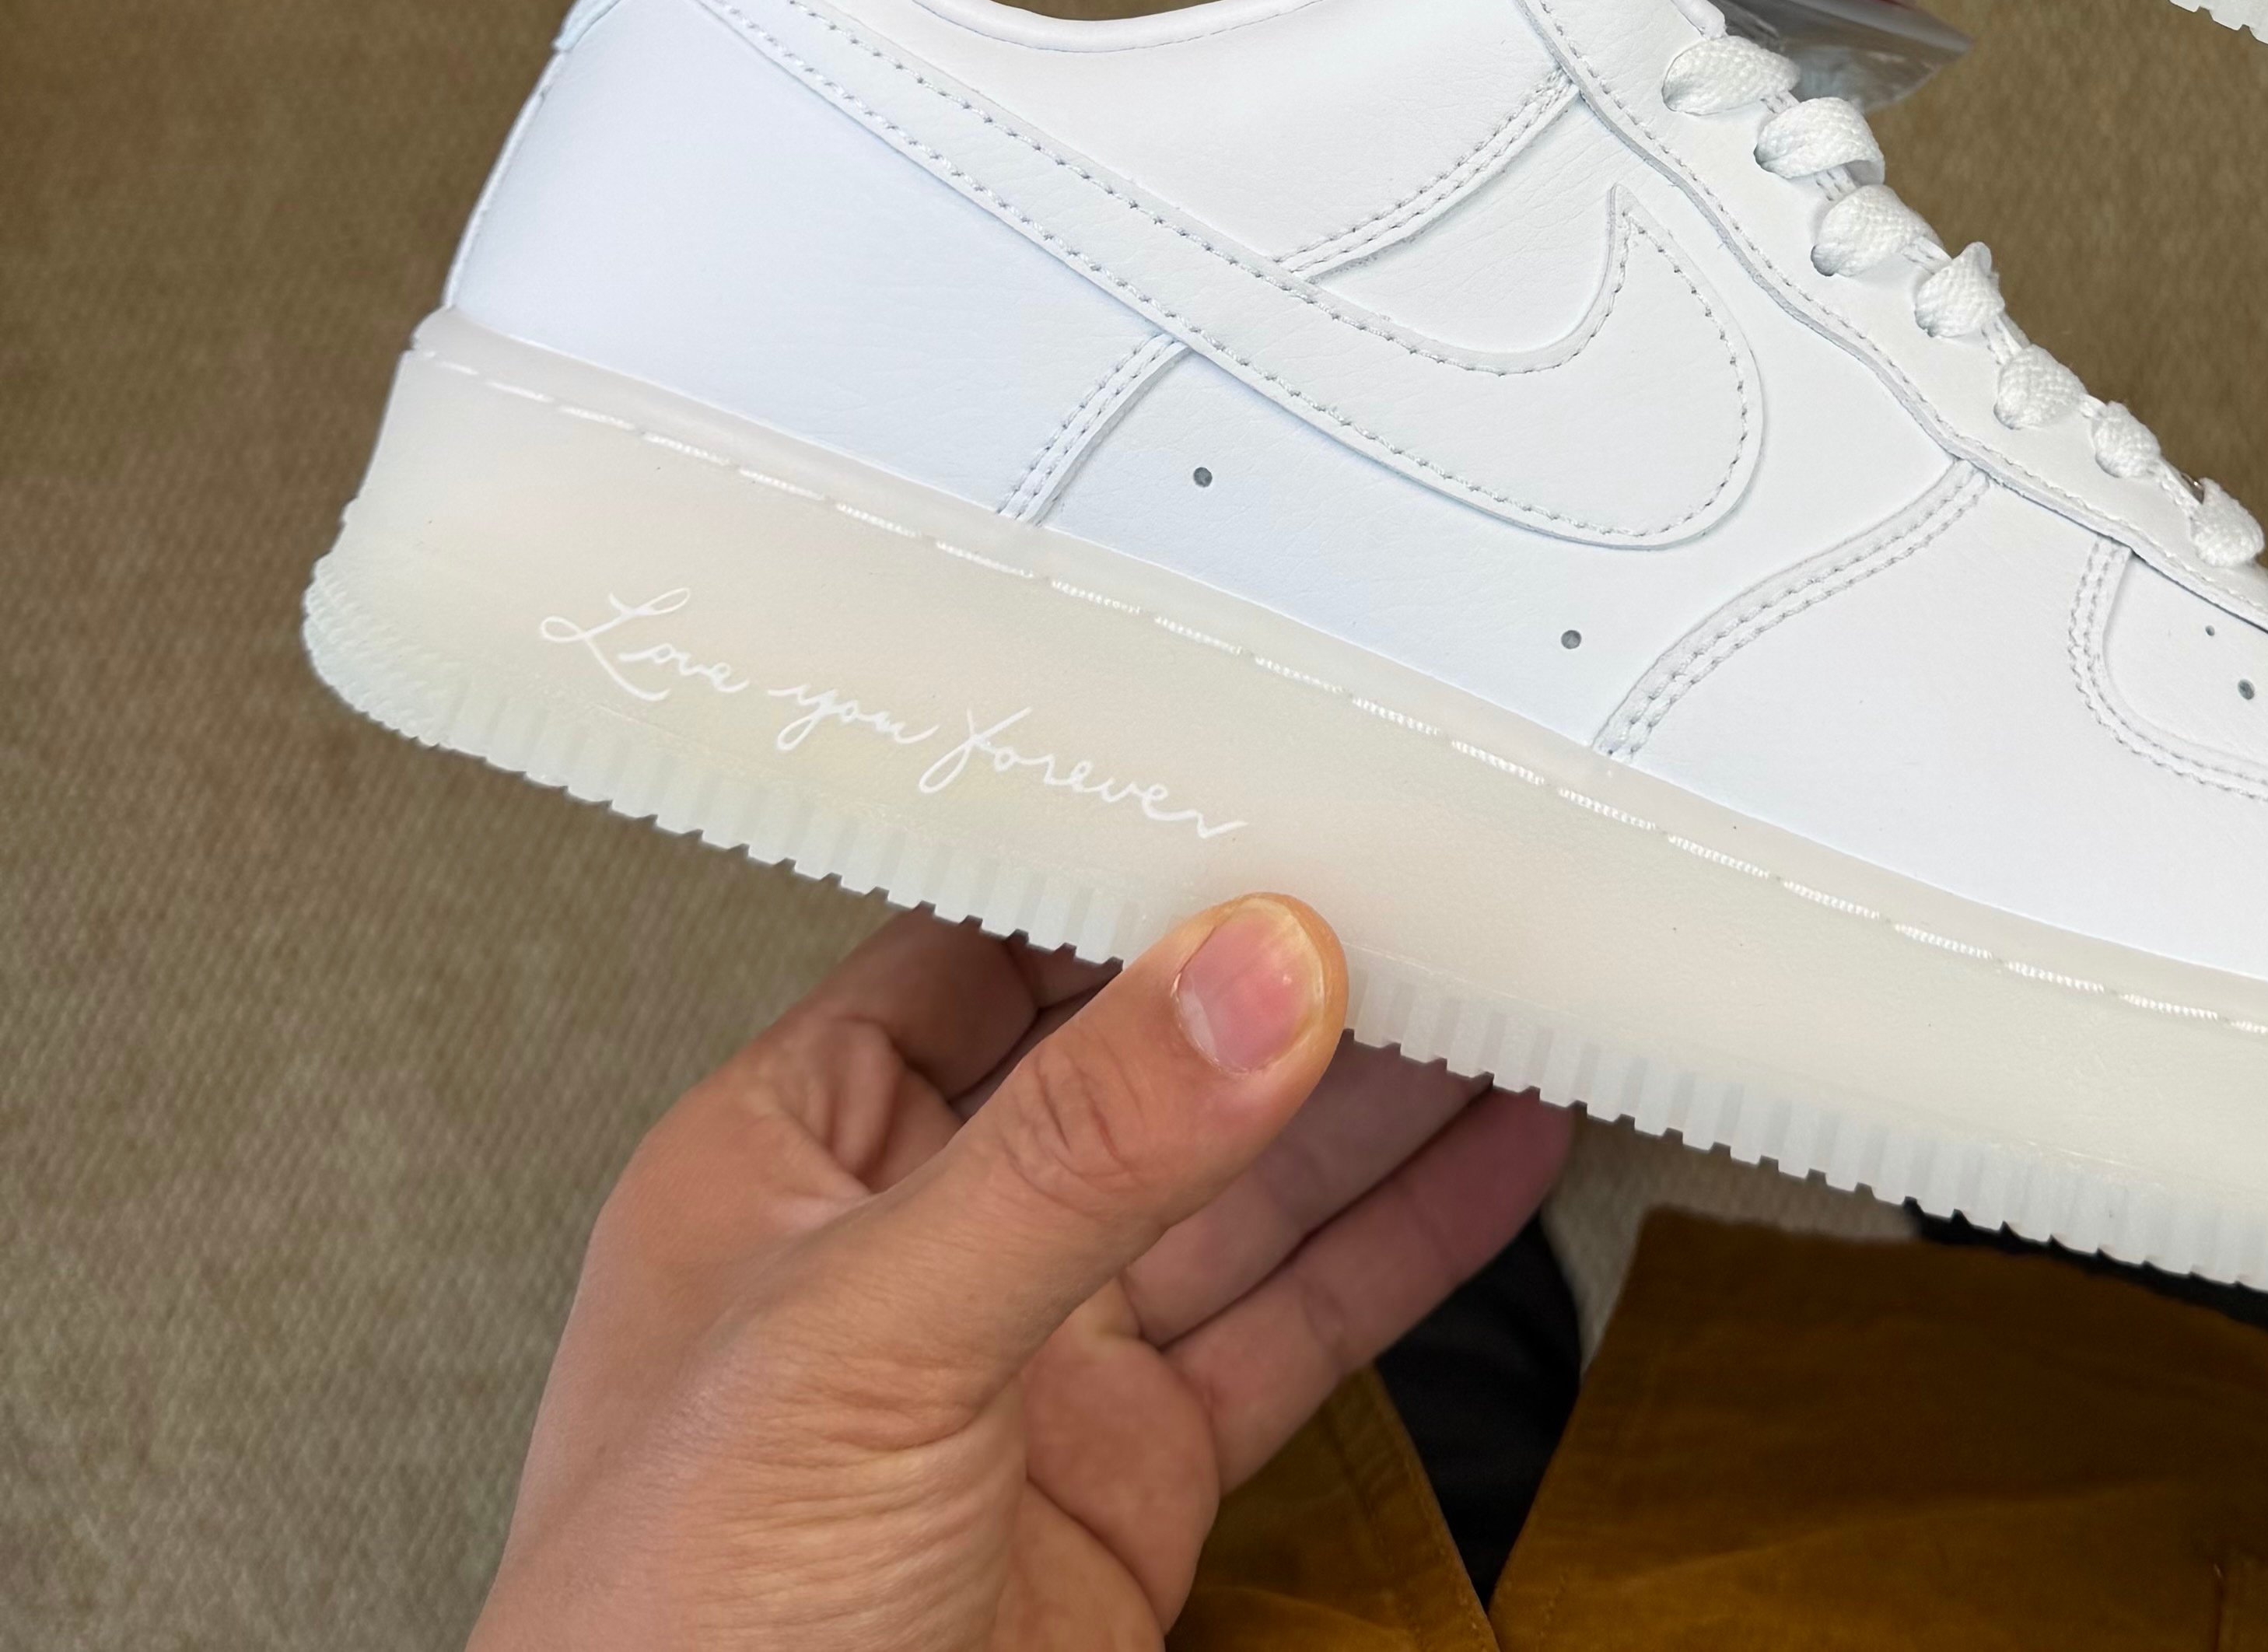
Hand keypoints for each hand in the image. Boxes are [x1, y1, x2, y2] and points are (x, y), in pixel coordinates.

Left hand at [473, 899, 1569, 1650]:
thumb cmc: (663, 1645)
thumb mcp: (863, 1346)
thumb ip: (1073, 1153)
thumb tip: (1250, 972)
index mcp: (794, 1156)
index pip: (984, 948)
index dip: (1129, 870)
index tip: (1277, 792)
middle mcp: (921, 1243)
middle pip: (1142, 1059)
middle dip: (1290, 978)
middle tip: (1445, 884)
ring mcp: (1037, 1369)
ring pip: (1241, 1189)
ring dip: (1380, 1099)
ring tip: (1514, 988)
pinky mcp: (1132, 1486)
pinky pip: (1291, 1329)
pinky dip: (1406, 1245)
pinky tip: (1493, 1162)